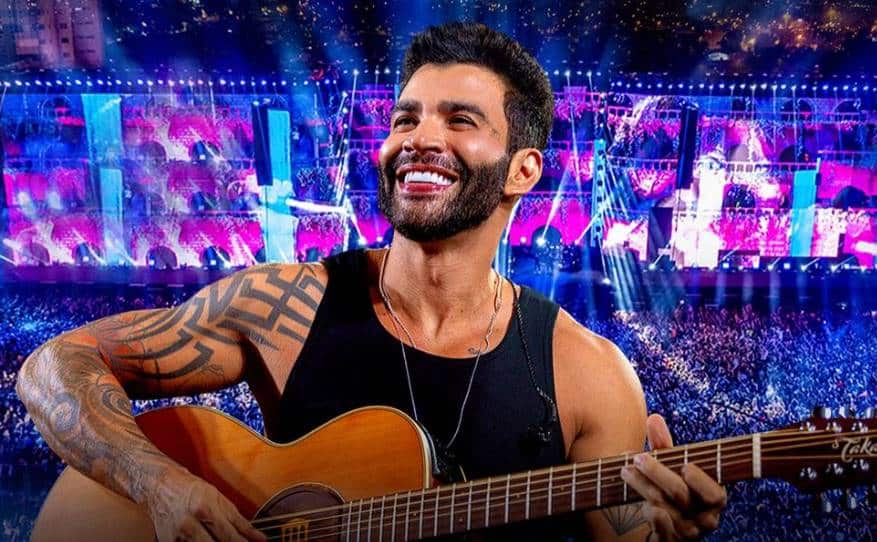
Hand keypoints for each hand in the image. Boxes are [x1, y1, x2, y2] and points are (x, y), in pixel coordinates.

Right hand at [145, 467, 266, 541]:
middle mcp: (188, 525)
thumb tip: (260, 538)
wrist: (157, 485)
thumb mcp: (218, 498)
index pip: (229, 537)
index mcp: (205, 510)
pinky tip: (206, 540)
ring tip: (218, 540)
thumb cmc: (190, 489)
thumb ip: (239, 521)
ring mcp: (175, 537)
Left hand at [620, 414, 726, 540]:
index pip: (715, 494)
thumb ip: (664, 446)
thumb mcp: (671, 468)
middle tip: (638, 458)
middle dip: (657, 473)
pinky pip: (663, 532)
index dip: (702, 481)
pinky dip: (654, 517)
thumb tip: (654, 418)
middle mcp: (705, 519)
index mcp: (713, 499)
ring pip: (665, 509)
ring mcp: (688, 533)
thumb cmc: (673, 490)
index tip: (685, 466)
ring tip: (624, 471)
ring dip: (642, 487)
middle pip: (681, 495)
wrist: (667, 528)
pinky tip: (643, 507)